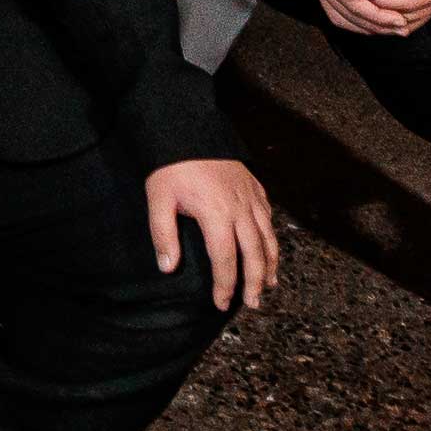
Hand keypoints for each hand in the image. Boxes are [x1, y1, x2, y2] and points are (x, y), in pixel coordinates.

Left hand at [149, 156, 283, 314]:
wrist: (189, 127)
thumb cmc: (172, 165)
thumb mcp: (159, 198)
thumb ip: (163, 234)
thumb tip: (168, 268)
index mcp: (217, 215)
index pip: (226, 260)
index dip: (225, 286)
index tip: (222, 304)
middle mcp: (241, 209)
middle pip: (254, 254)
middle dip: (255, 282)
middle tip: (253, 304)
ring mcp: (251, 197)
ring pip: (268, 237)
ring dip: (270, 264)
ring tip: (270, 285)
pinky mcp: (255, 185)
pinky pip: (268, 216)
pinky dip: (271, 237)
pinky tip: (269, 247)